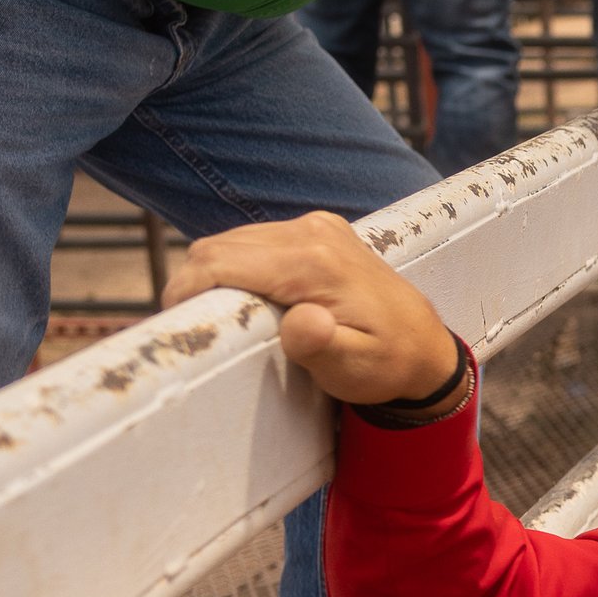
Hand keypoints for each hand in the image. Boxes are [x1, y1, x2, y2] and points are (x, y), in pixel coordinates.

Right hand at [171, 213, 461, 404]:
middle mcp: (313, 233)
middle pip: (218, 247)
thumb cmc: (387, 365)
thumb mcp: (354, 369)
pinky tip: (245, 300)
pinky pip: (255, 240)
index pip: (221, 262)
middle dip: (192, 285)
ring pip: (231, 240)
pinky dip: (237, 266)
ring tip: (214, 318)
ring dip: (213, 275)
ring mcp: (316, 227)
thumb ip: (323, 347)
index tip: (172, 324)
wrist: (425, 347)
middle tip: (187, 328)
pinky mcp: (317, 230)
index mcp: (315, 263)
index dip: (184, 291)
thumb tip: (301, 322)